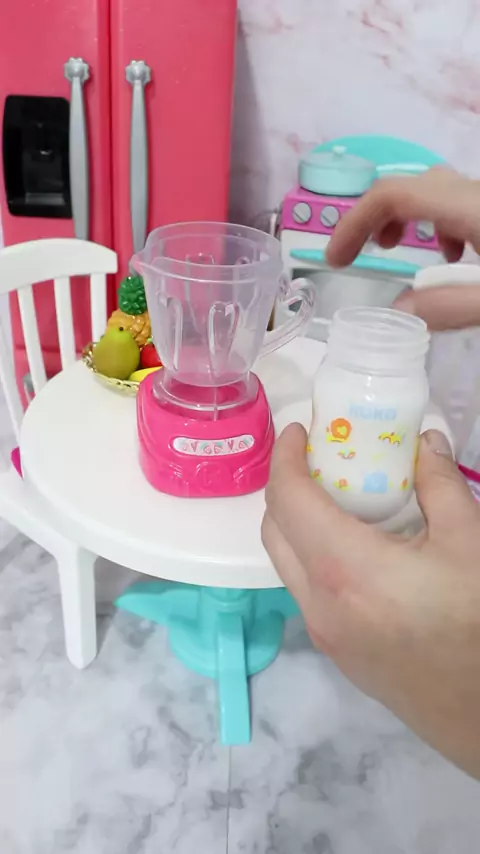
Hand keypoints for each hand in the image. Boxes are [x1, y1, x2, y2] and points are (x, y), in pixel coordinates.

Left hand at [262, 423, 479, 778]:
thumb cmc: (477, 625)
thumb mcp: (469, 543)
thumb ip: (440, 484)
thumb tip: (426, 443)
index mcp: (343, 568)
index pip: (287, 498)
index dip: (285, 456)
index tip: (298, 430)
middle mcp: (317, 602)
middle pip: (274, 529)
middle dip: (285, 486)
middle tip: (318, 459)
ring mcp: (323, 632)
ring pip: (286, 563)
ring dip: (297, 522)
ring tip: (336, 497)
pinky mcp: (337, 652)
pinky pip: (306, 590)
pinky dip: (313, 555)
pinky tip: (357, 546)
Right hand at [326, 168, 479, 329]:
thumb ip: (451, 304)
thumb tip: (398, 311)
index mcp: (469, 206)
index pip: (393, 195)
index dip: (354, 223)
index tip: (336, 261)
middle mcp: (474, 192)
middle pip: (409, 187)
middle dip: (372, 219)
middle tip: (355, 256)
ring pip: (436, 191)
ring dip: (405, 217)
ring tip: (396, 250)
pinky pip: (458, 202)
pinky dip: (438, 222)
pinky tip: (451, 255)